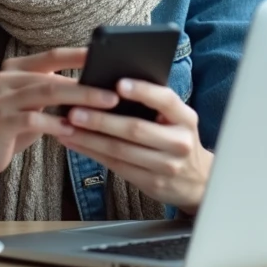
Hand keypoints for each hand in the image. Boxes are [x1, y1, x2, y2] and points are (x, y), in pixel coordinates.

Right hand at [0, 48, 119, 176]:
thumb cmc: (9, 129)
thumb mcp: (31, 106)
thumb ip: (52, 94)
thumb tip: (93, 88)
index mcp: (14, 69)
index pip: (51, 56)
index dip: (78, 55)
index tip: (106, 55)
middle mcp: (5, 78)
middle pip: (52, 76)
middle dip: (86, 85)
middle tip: (114, 92)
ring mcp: (0, 99)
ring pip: (46, 93)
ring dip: (79, 100)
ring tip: (104, 107)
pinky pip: (34, 119)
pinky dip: (56, 124)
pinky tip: (74, 130)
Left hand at [54, 79, 212, 214]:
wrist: (199, 182)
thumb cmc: (177, 140)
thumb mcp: (177, 121)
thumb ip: (155, 106)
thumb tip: (111, 87)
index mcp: (186, 119)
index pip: (166, 100)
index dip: (143, 91)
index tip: (118, 84)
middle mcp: (179, 142)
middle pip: (135, 129)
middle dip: (101, 120)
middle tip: (75, 111)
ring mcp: (166, 165)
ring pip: (121, 150)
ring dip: (89, 139)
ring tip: (67, 127)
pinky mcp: (152, 183)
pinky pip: (116, 166)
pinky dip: (92, 153)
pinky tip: (75, 143)